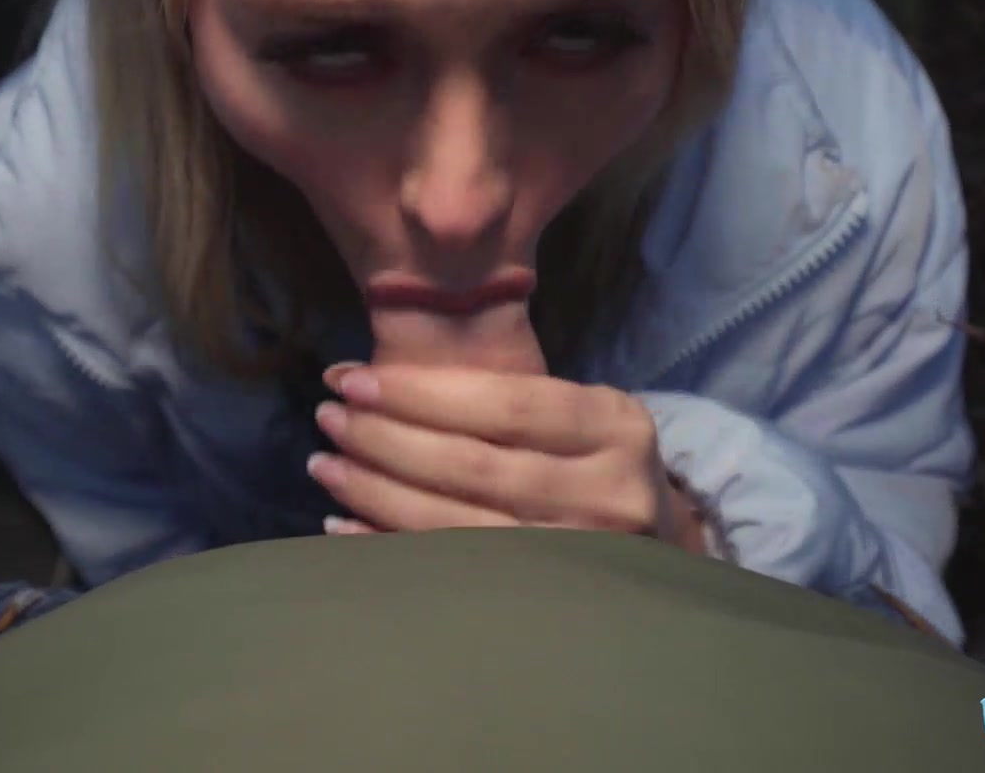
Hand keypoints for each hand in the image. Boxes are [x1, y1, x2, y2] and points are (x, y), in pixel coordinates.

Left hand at [304, 364, 706, 549]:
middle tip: (330, 418)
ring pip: (457, 525)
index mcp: (614, 425)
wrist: (659, 543)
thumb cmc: (593, 461)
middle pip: (474, 466)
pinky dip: (389, 547)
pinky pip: (451, 574)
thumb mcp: (578, 414)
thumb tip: (370, 379)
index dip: (419, 393)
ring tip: (325, 464)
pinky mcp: (550, 604)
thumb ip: (501, 398)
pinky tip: (344, 525)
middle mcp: (607, 493)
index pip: (504, 405)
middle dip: (387, 439)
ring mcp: (583, 556)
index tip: (350, 378)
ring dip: (377, 493)